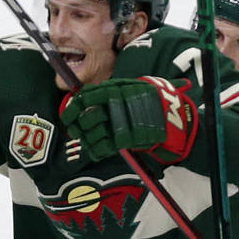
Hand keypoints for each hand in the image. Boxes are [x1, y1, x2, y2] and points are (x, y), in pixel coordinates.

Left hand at [59, 76, 197, 163]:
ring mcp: (122, 123)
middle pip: (87, 119)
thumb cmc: (146, 100)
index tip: (67, 117)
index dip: (72, 109)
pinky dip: (97, 151)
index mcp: (115, 89)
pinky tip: (97, 149)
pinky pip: (103, 148)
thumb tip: (79, 100)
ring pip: (94, 135)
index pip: (85, 98)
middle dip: (80, 128)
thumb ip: (106, 93)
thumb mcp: (127, 88)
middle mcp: (116, 105)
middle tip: (77, 131)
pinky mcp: (127, 140)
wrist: (171, 115)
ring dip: (88, 140)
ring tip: (89, 141)